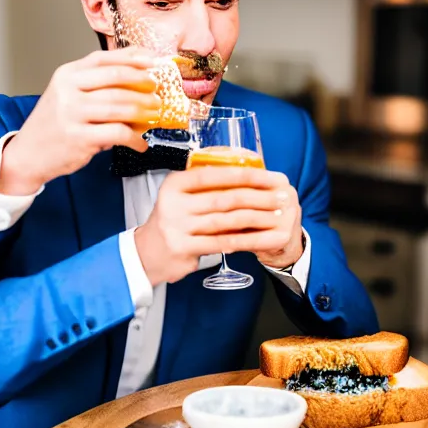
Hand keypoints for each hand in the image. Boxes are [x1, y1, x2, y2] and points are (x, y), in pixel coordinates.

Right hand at [0, 49, 160, 194]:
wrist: (28, 154)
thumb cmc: (54, 124)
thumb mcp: (68, 96)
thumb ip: (96, 86)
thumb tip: (138, 80)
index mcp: (67, 74)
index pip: (104, 59)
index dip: (132, 57)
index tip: (153, 61)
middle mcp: (68, 90)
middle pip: (115, 78)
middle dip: (143, 83)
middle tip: (157, 90)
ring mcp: (72, 113)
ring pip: (120, 105)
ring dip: (143, 110)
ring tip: (154, 114)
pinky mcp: (79, 137)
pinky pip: (117, 133)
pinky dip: (134, 138)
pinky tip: (140, 142)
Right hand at [134, 166, 303, 285]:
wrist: (147, 252)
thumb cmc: (172, 220)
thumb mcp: (181, 196)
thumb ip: (206, 186)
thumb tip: (248, 174)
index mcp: (174, 184)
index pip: (213, 174)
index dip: (243, 174)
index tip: (268, 175)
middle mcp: (173, 204)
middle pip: (223, 198)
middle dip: (257, 197)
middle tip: (280, 196)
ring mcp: (177, 227)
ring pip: (225, 221)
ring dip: (255, 218)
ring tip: (275, 216)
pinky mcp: (184, 248)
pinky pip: (221, 243)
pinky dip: (243, 239)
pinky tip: (259, 237)